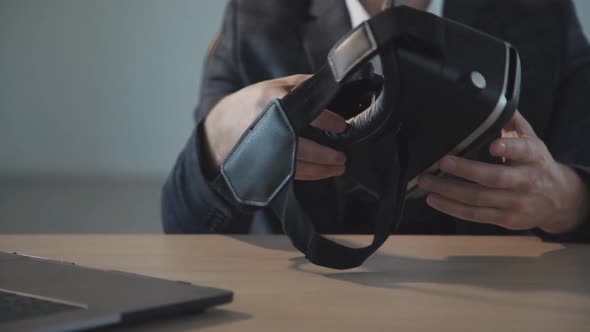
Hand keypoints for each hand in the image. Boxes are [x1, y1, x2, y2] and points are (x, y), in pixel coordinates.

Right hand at [203, 74, 346, 180]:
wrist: (218, 129)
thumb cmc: (249, 104)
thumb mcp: (271, 86)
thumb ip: (300, 84)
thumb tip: (331, 86)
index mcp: (273, 101)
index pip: (307, 112)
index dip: (329, 121)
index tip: (343, 126)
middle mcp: (269, 126)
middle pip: (304, 146)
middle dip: (327, 154)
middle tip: (343, 155)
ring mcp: (264, 149)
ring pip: (299, 165)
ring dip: (324, 168)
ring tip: (339, 166)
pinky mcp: (263, 165)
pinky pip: (291, 174)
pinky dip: (311, 175)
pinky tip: (323, 172)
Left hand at [418, 111, 589, 233]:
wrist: (560, 200)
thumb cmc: (538, 166)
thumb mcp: (533, 141)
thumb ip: (513, 122)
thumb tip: (496, 101)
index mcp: (534, 158)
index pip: (524, 151)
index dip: (509, 148)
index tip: (493, 144)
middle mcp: (526, 181)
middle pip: (494, 178)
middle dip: (466, 170)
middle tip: (442, 162)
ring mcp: (515, 203)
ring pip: (479, 199)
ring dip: (449, 191)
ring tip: (427, 181)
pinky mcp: (505, 219)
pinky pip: (475, 215)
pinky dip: (452, 208)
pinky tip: (435, 199)